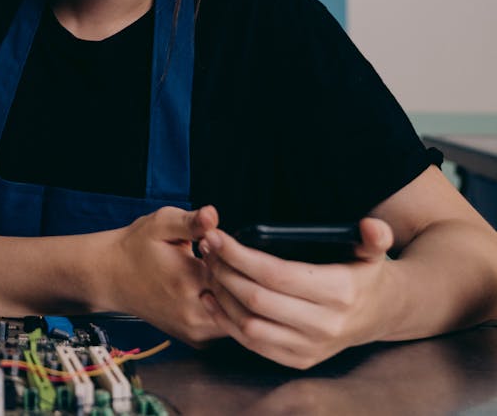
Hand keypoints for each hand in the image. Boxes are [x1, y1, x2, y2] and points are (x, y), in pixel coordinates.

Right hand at [107, 205, 223, 345]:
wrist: (110, 277)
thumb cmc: (135, 248)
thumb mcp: (161, 224)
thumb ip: (190, 221)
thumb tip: (212, 215)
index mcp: (187, 282)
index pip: (236, 273)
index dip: (231, 256)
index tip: (213, 245)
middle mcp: (193, 313)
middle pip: (241, 298)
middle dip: (236, 277)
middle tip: (213, 259)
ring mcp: (194, 330)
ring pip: (237, 315)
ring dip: (233, 295)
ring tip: (209, 274)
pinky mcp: (195, 338)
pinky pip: (225, 324)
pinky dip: (224, 308)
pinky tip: (207, 289)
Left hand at [198, 217, 394, 368]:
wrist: (379, 316)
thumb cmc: (364, 275)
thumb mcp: (373, 253)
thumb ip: (374, 237)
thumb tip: (371, 225)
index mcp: (339, 292)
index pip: (275, 274)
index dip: (239, 255)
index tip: (216, 236)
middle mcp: (324, 324)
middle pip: (256, 298)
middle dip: (223, 270)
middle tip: (206, 247)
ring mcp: (310, 347)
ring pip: (248, 324)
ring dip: (221, 294)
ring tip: (208, 266)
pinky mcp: (298, 360)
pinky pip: (251, 344)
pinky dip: (225, 321)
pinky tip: (212, 296)